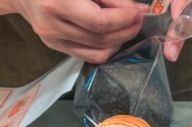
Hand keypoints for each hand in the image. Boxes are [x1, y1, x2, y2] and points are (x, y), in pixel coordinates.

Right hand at [8, 0, 146, 63]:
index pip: (99, 22)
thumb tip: (133, 10)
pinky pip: (89, 56)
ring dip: (119, 40)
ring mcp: (52, 39)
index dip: (124, 19)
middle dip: (126, 29)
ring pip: (98, 51)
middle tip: (139, 19)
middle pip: (101, 38)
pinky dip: (107, 48)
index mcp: (56, 2)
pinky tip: (113, 36)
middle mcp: (52, 24)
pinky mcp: (55, 47)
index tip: (140, 11)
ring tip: (128, 26)